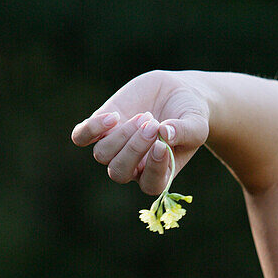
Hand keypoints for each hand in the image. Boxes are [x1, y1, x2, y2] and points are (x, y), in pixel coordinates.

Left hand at [70, 70, 209, 195]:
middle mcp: (133, 165)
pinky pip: (81, 137)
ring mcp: (115, 147)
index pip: (150, 185)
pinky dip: (91, 129)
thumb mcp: (197, 123)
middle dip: (133, 148)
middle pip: (118, 172)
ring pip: (102, 154)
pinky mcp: (102, 127)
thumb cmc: (190, 115)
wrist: (176, 93)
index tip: (162, 146)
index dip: (153, 169)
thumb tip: (166, 132)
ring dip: (121, 135)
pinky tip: (112, 116)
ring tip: (144, 116)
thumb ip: (186, 131)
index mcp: (158, 173)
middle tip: (152, 124)